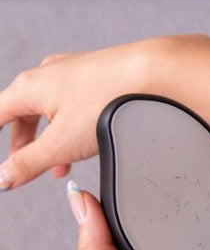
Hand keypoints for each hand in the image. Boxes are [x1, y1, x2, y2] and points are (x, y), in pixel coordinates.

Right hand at [0, 34, 209, 189]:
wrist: (155, 73)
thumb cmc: (110, 100)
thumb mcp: (62, 143)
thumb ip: (29, 163)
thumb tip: (3, 178)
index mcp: (30, 86)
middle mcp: (49, 73)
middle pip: (22, 112)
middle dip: (24, 144)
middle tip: (26, 168)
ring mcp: (76, 71)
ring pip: (52, 109)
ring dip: (51, 139)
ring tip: (60, 167)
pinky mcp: (100, 75)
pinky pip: (75, 103)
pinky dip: (72, 126)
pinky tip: (86, 142)